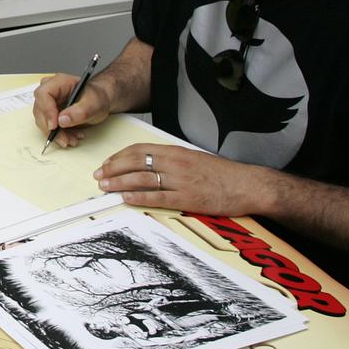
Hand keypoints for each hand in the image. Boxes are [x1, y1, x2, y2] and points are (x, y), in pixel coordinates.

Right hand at [32, 71, 111, 148]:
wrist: (100, 102)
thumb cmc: (97, 98)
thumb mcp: (94, 104)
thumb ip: (80, 111)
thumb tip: (62, 120)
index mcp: (59, 82)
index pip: (44, 94)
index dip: (46, 111)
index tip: (54, 126)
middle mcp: (50, 90)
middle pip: (40, 109)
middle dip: (51, 128)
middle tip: (64, 140)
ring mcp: (48, 102)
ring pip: (42, 120)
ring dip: (55, 134)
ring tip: (72, 139)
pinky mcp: (49, 113)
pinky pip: (48, 126)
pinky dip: (58, 134)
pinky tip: (70, 137)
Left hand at [95, 143, 270, 214]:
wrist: (249, 184)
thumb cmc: (222, 174)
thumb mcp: (194, 159)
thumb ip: (172, 160)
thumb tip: (149, 165)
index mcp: (176, 151)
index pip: (139, 149)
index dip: (119, 156)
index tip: (107, 163)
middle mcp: (175, 163)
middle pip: (136, 163)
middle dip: (113, 169)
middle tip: (99, 176)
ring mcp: (181, 181)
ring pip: (142, 179)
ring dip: (120, 183)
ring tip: (106, 187)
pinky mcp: (188, 199)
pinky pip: (158, 197)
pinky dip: (139, 197)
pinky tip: (126, 199)